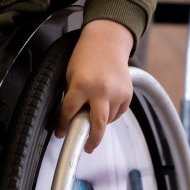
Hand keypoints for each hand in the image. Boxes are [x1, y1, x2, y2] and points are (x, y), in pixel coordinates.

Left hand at [55, 20, 134, 151]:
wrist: (107, 41)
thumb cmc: (86, 56)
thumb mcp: (70, 75)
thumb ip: (71, 96)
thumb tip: (70, 118)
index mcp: (82, 85)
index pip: (69, 112)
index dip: (63, 124)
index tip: (61, 132)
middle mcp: (101, 90)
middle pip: (97, 124)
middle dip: (92, 140)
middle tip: (88, 147)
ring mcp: (117, 93)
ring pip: (109, 119)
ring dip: (100, 122)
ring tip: (93, 114)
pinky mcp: (128, 94)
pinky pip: (119, 112)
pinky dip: (112, 113)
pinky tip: (105, 105)